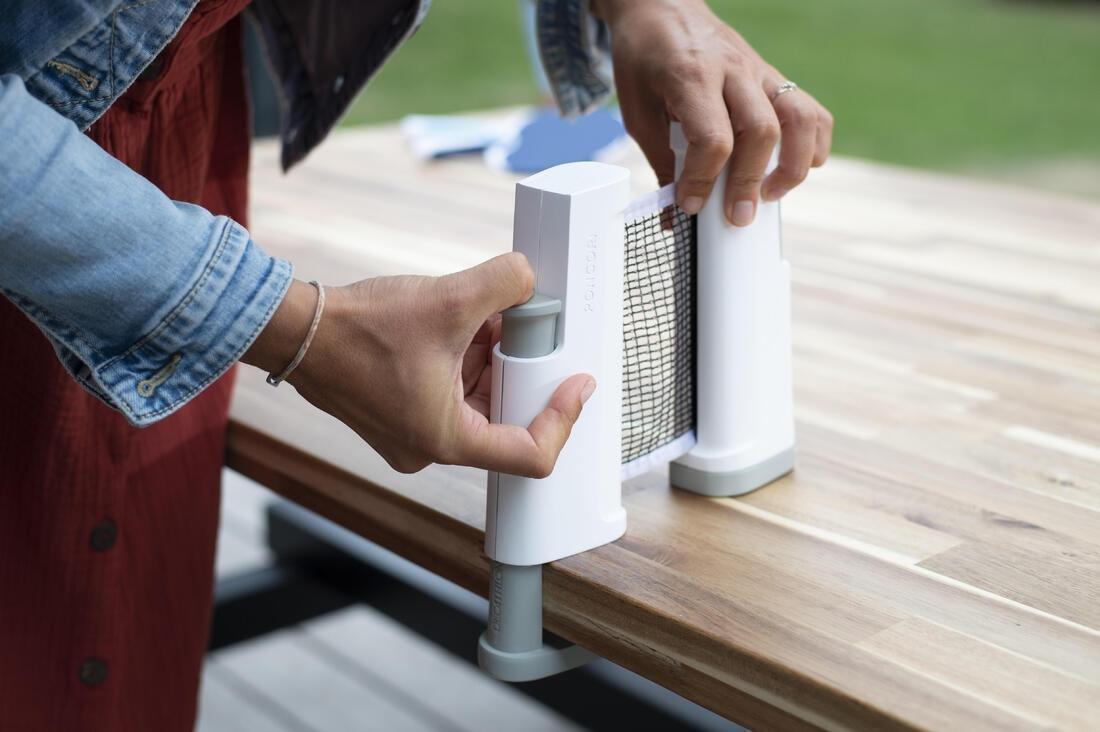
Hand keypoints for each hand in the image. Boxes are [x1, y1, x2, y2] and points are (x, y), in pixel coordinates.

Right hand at [243, 253, 594, 476]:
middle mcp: (429, 446)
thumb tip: (530, 277)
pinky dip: (465, 360)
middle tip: (534, 331)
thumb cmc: (357, 330)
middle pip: (502, 419)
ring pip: (476, 400)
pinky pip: (449, 392)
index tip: (577, 384)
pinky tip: (468, 323)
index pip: (530, 454)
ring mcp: (411, 432)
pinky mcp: (398, 412)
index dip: (563, 419)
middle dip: (520, 370)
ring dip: (492, 360)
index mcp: (447, 440)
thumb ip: (503, 284)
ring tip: (496, 317)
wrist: (294, 329)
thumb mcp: (447, 300)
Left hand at [593, 0, 832, 224]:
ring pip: (799, 118)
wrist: (661, 6)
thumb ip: (661, 164)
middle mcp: (733, 70)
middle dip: (749, 182)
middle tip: (736, 216)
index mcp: (692, 76)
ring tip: (771, 195)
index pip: (713, 138)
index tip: (691, 205)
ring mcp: (759, 70)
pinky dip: (812, 144)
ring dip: (793, 165)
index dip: (704, 180)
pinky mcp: (773, 76)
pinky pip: (810, 110)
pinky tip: (794, 168)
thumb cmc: (645, 60)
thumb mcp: (638, 112)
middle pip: (760, 132)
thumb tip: (674, 219)